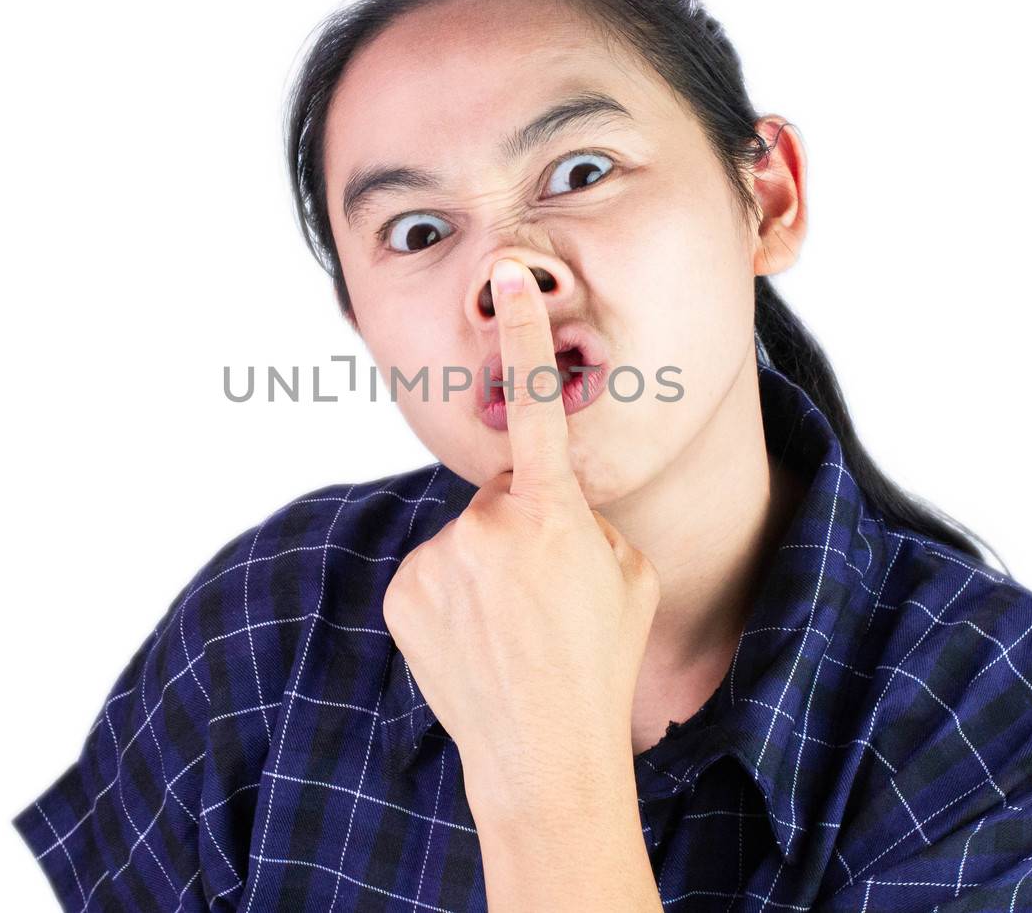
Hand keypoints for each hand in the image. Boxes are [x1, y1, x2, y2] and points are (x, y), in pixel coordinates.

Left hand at [380, 257, 660, 821]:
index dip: (524, 335)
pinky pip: (434, 572)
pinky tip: (476, 641)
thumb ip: (584, 517)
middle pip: (503, 498)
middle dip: (522, 530)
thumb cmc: (600, 662)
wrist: (544, 755)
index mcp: (553, 511)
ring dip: (487, 568)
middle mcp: (484, 524)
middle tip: (546, 598)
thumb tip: (545, 506)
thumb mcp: (627, 573)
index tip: (506, 276)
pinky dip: (452, 597)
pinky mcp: (403, 592)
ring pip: (466, 538)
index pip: (537, 405)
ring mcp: (436, 559)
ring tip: (513, 629)